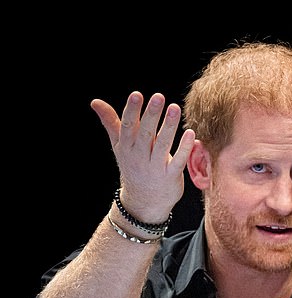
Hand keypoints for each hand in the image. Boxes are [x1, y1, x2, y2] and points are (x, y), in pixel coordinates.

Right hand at [91, 91, 195, 221]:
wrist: (143, 203)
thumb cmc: (133, 167)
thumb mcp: (119, 146)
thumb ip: (110, 123)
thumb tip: (95, 102)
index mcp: (127, 147)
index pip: (128, 127)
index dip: (132, 111)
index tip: (136, 94)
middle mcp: (139, 157)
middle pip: (145, 134)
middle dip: (151, 115)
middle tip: (158, 97)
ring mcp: (155, 168)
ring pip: (162, 145)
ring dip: (169, 127)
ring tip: (175, 108)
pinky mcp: (170, 177)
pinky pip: (178, 161)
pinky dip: (184, 148)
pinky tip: (190, 133)